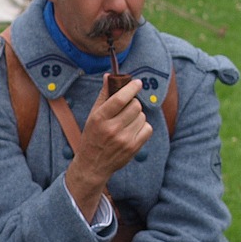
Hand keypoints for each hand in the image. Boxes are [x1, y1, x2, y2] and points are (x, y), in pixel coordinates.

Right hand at [65, 76, 152, 216]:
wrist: (93, 165)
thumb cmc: (92, 137)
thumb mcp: (93, 116)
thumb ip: (103, 96)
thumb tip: (108, 76)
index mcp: (100, 118)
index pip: (120, 98)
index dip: (131, 88)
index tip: (137, 83)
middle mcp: (112, 128)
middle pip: (135, 106)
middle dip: (133, 104)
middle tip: (127, 109)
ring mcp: (124, 139)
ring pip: (142, 116)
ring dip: (137, 117)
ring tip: (127, 123)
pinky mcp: (133, 148)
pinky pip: (148, 128)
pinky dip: (143, 127)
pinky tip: (133, 131)